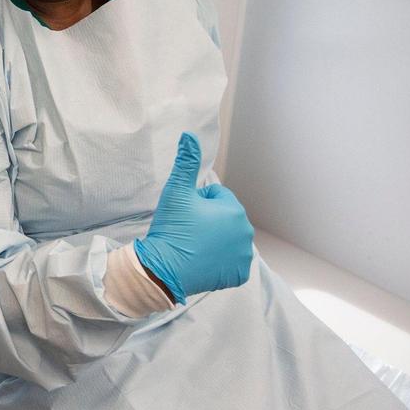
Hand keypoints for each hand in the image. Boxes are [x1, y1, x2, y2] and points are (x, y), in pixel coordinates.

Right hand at [133, 132, 253, 303]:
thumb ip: (186, 162)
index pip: (216, 196)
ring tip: (192, 246)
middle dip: (208, 220)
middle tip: (187, 230)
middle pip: (223, 218)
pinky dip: (219, 260)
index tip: (185, 215)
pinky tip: (202, 261)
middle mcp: (246, 233)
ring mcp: (244, 256)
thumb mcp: (176, 191)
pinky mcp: (239, 275)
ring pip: (227, 238)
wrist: (164, 269)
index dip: (197, 202)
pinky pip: (230, 261)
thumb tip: (189, 135)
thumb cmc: (172, 228)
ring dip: (214, 239)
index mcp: (235, 210)